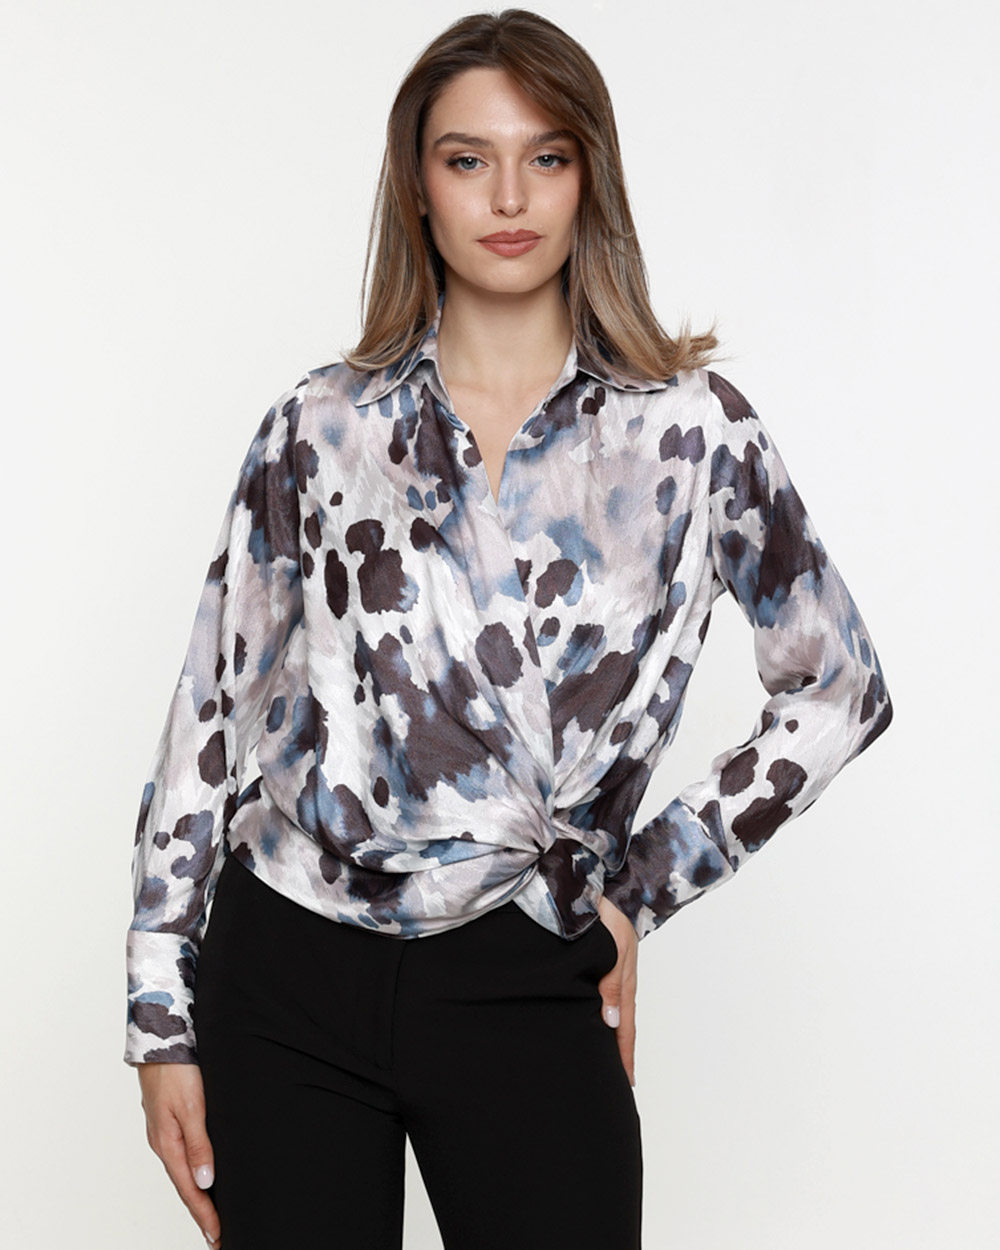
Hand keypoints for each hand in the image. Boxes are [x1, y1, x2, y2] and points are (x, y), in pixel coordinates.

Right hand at [136, 1061, 220, 1246]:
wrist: (161, 1037)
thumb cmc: (177, 1068)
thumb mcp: (192, 1106)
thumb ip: (198, 1143)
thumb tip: (204, 1181)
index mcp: (168, 1143)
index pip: (189, 1189)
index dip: (205, 1215)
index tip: (218, 1236)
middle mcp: (164, 1142)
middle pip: (186, 1186)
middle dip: (202, 1213)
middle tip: (218, 1236)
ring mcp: (165, 1132)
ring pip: (184, 1171)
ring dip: (198, 1195)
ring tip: (213, 1215)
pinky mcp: (169, 1120)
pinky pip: (183, 1154)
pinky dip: (194, 1172)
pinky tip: (203, 1176)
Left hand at [596, 894, 638, 1086]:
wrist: (599, 883)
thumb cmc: (607, 911)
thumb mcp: (614, 947)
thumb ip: (612, 983)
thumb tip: (611, 1021)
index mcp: (624, 980)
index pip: (624, 1027)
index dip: (623, 1056)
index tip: (625, 1084)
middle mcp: (618, 980)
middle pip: (618, 1025)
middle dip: (617, 1054)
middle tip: (614, 1084)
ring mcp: (609, 971)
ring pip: (609, 1012)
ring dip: (607, 1036)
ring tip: (602, 1063)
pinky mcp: (597, 962)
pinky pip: (601, 996)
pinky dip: (598, 1016)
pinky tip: (589, 1023)